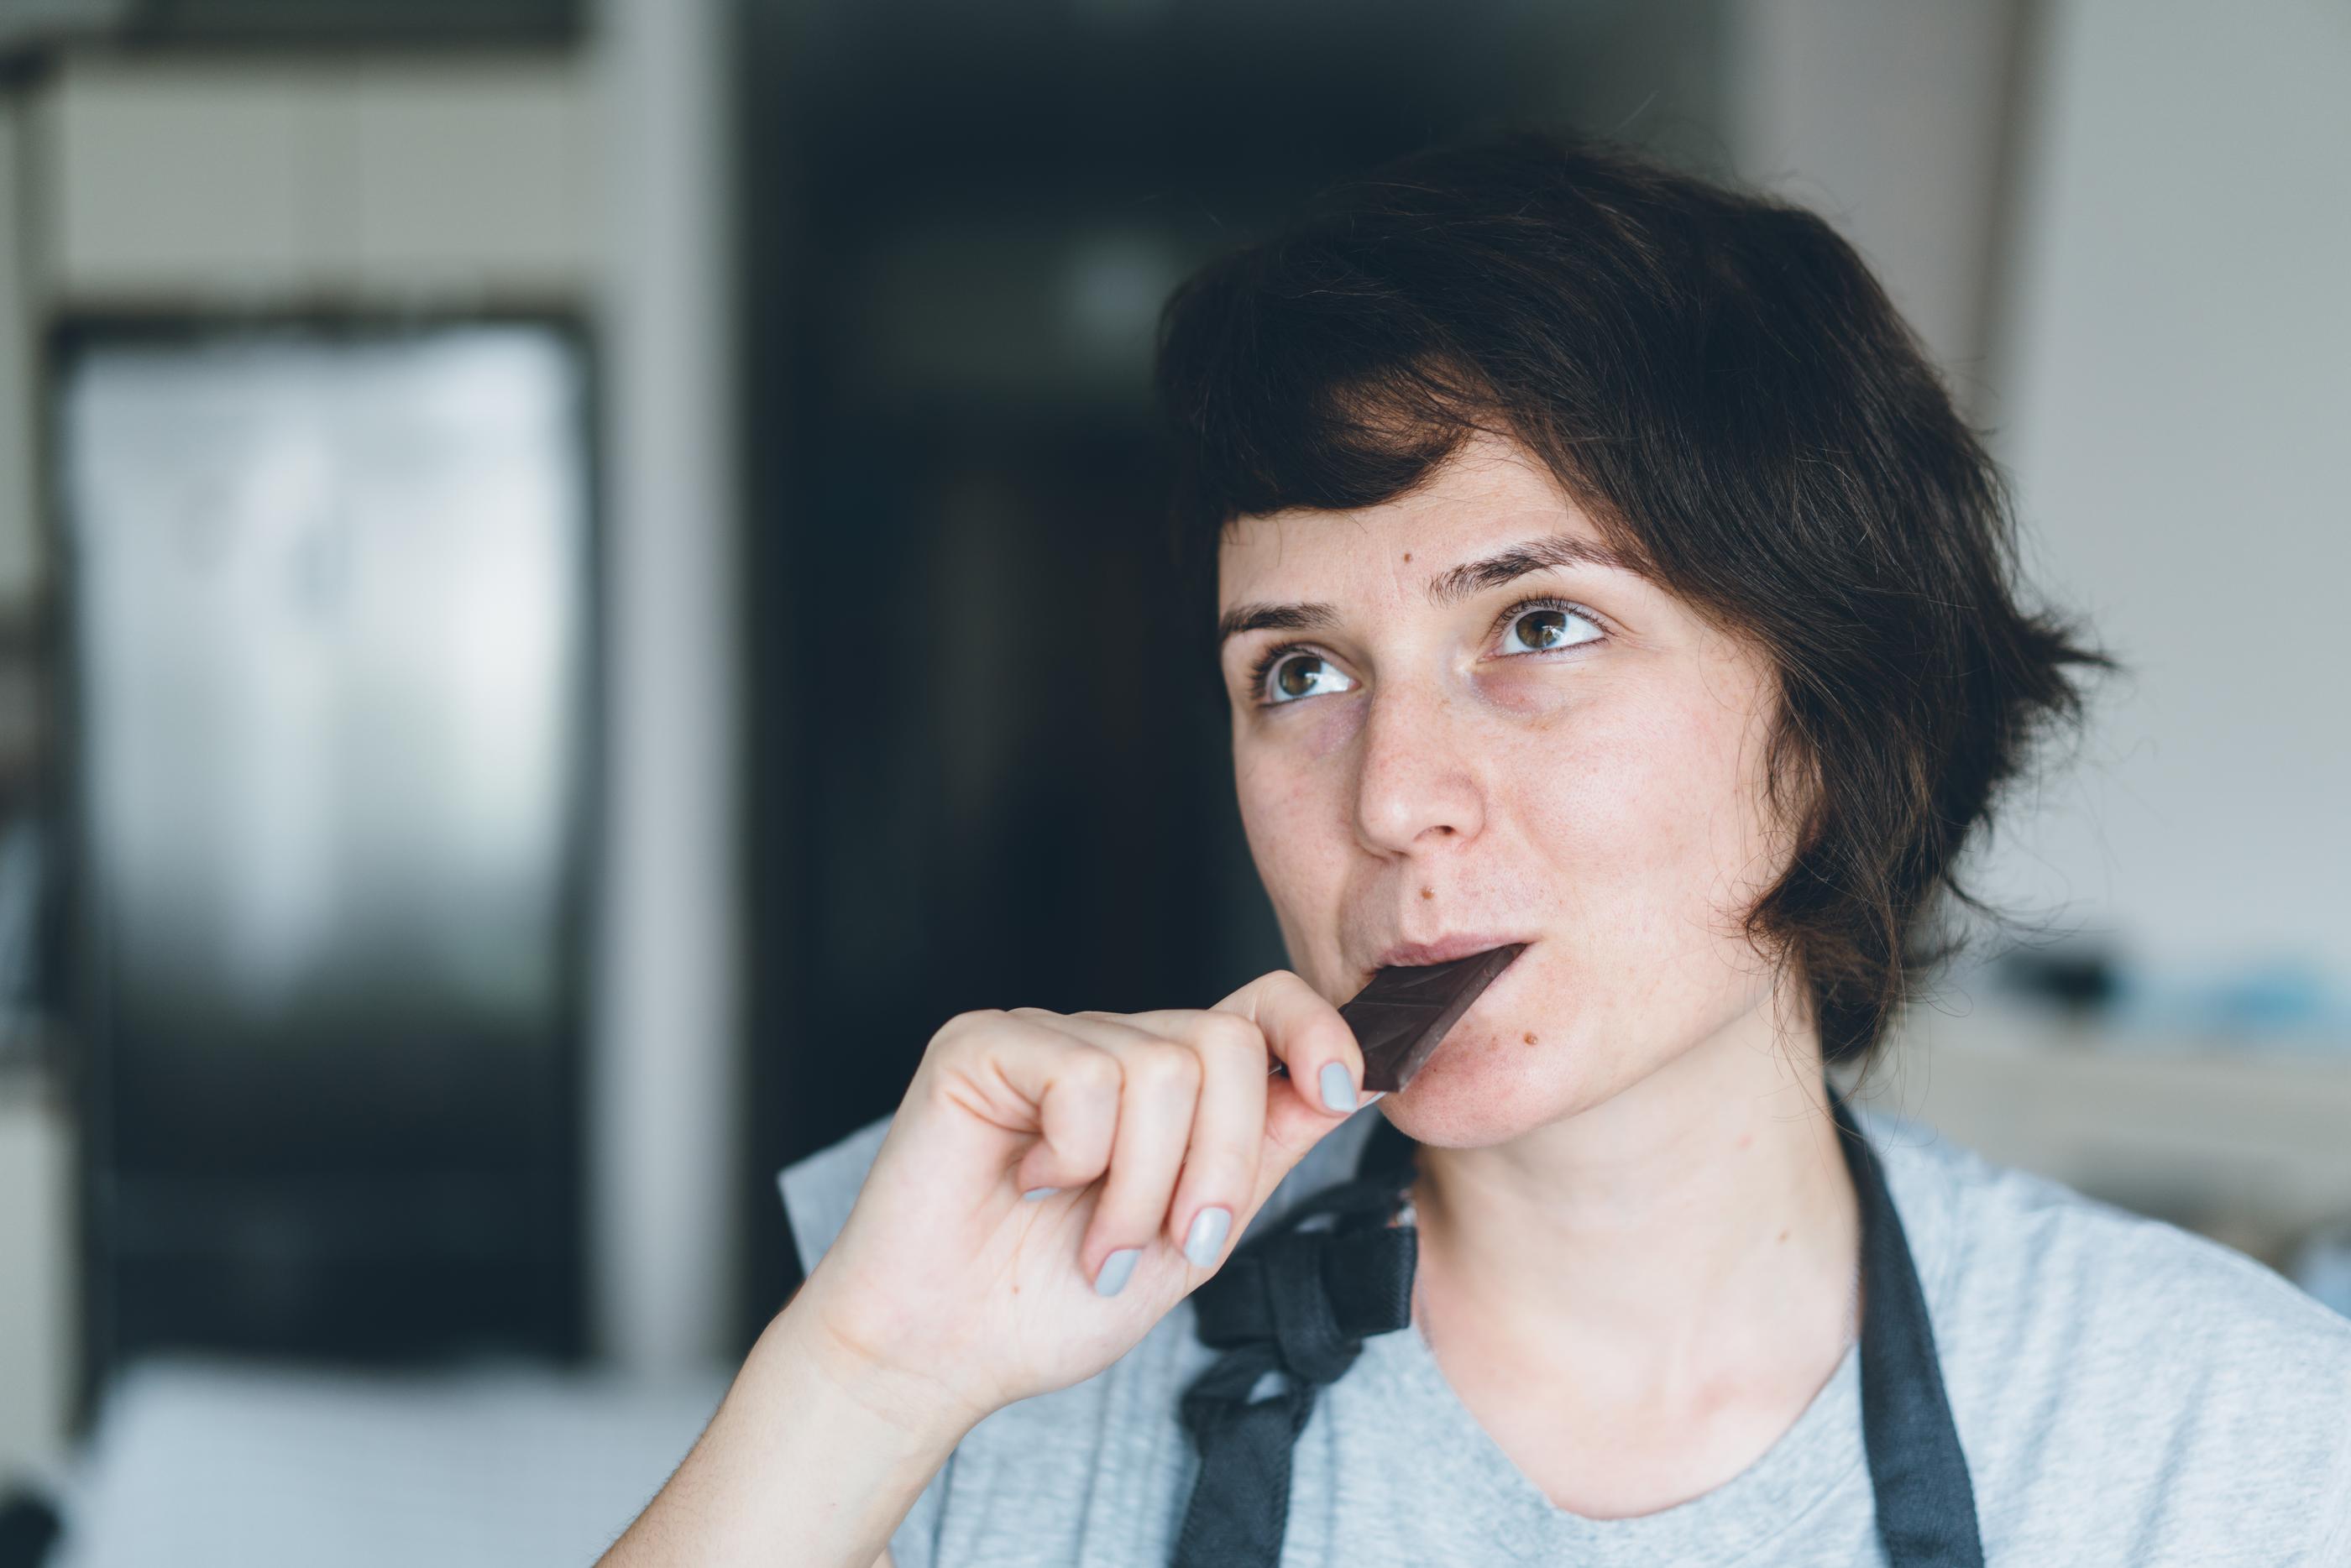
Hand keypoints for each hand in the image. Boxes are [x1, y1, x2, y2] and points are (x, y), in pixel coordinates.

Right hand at [787, 969, 1377, 1436]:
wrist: (943, 1356)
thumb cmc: (1050, 1304)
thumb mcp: (1196, 1236)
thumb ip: (1265, 1152)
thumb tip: (1354, 1080)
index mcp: (1166, 1086)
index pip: (1261, 1005)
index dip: (1316, 1028)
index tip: (1339, 1088)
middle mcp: (1110, 1046)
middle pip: (1227, 1044)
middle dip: (1219, 1163)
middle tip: (1168, 1241)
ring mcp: (1045, 1037)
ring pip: (1163, 1067)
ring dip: (1140, 1186)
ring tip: (1091, 1240)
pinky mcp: (982, 1043)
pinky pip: (1084, 1076)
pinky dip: (1076, 1157)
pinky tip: (1027, 1184)